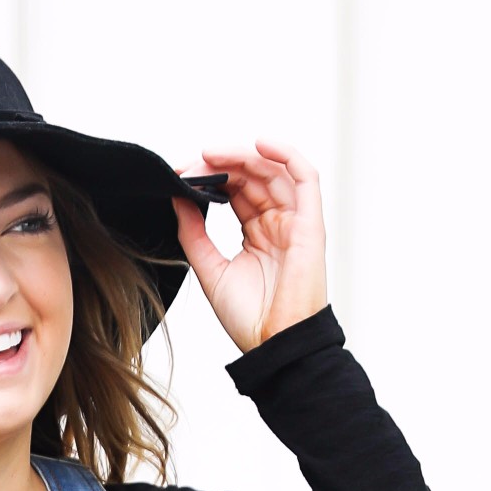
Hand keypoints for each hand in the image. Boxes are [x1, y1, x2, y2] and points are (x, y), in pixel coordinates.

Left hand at [172, 140, 328, 353]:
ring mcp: (295, 222)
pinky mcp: (311, 224)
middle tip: (193, 163)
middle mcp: (277, 224)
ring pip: (273, 171)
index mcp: (256, 235)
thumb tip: (179, 198)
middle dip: (222, 164)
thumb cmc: (250, 320)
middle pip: (252, 177)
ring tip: (212, 154)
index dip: (210, 177)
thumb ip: (194, 234)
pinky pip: (305, 177)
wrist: (274, 346)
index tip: (181, 174)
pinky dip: (286, 155)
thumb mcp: (210, 270)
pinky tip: (259, 143)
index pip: (234, 191)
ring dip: (243, 156)